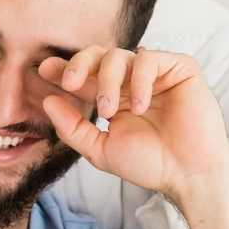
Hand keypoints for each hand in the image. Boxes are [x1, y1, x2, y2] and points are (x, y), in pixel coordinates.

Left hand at [38, 46, 228, 201]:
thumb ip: (72, 127)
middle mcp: (132, 82)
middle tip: (69, 82)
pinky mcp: (179, 69)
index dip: (62, 69)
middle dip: (78, 64)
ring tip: (109, 111)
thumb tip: (47, 101)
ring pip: (119, 55)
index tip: (42, 71)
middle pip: (98, 55)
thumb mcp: (100, 149)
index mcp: (114, 97)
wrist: (187, 174)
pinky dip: (140, 81)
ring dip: (108, 81)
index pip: (84, 75)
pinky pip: (149, 59)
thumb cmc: (150, 164)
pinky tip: (140, 106)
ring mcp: (155, 74)